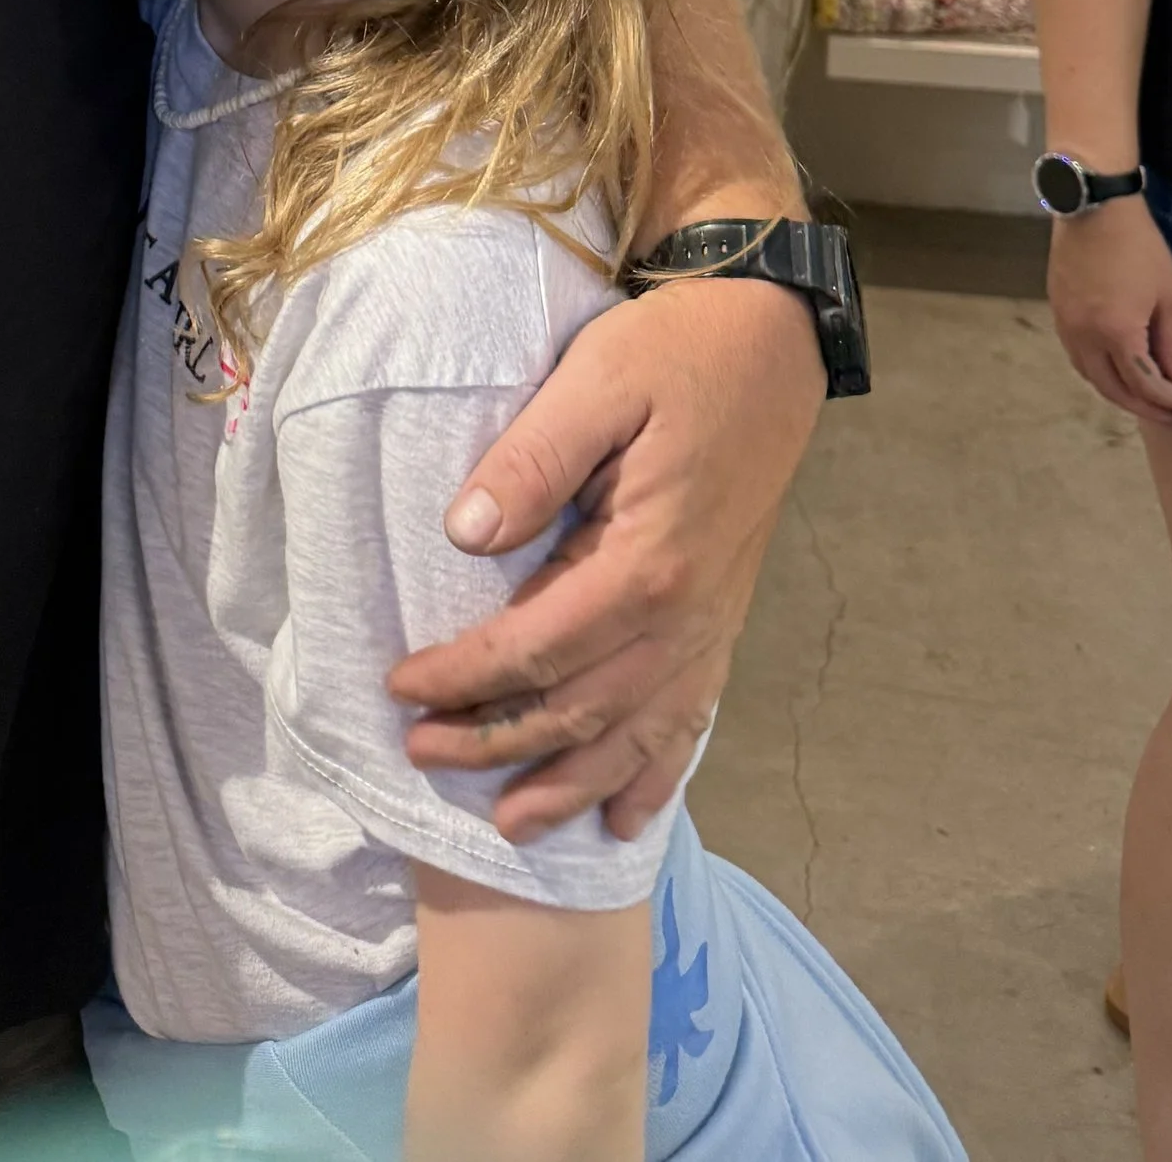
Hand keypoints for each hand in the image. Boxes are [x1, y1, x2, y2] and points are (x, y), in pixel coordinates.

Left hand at [386, 275, 822, 843]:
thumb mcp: (595, 382)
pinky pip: (691, 720)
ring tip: (508, 825)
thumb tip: (464, 534)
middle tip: (420, 755)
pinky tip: (624, 817)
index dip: (463, 676)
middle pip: (578, 708)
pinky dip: (655, 775)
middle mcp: (684, 615)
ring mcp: (712, 625)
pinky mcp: (724, 619)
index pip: (534, 647)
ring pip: (633, 735)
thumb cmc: (676, 354)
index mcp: (645, 563)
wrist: (771, 345)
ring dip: (568, 783)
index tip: (400, 688)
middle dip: (495, 741)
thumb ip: (531, 461)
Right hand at [1047, 197, 1171, 422]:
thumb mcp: (1170, 296)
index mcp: (1117, 332)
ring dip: (1116, 391)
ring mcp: (1065, 324)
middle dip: (1143, 407)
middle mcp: (1084, 336)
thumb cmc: (1139, 248)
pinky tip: (1114, 366)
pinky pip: (1076, 354)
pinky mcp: (1056, 311)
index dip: (1171, 400)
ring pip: (1088, 375)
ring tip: (1143, 395)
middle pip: (1111, 389)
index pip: (1145, 384)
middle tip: (1169, 414)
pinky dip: (1097, 370)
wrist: (1093, 208)